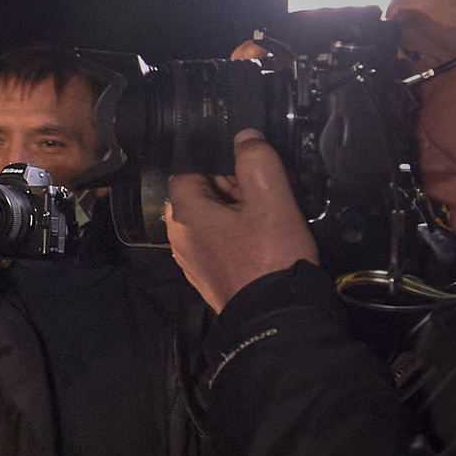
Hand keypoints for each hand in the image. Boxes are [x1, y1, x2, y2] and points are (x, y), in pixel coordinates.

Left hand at [164, 130, 317, 313]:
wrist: (276, 318)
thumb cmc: (270, 258)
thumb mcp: (271, 200)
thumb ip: (256, 162)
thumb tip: (244, 137)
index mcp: (183, 215)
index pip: (187, 171)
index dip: (218, 165)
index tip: (247, 173)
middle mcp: (179, 237)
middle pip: (200, 195)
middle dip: (231, 189)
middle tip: (264, 196)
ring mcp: (192, 259)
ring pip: (212, 219)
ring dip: (239, 213)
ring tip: (269, 219)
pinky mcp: (209, 275)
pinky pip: (219, 242)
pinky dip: (239, 235)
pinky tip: (265, 240)